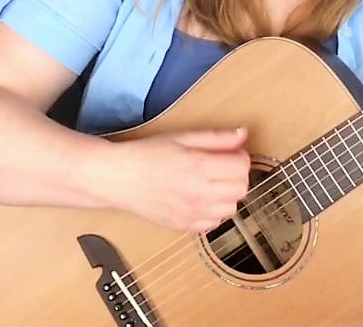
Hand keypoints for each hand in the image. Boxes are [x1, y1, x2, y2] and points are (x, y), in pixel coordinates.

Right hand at [112, 128, 250, 231]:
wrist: (119, 178)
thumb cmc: (147, 154)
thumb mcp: (182, 137)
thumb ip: (216, 138)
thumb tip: (243, 135)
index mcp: (198, 166)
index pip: (242, 166)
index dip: (240, 157)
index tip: (230, 154)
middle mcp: (198, 193)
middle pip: (241, 189)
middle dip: (236, 176)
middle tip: (221, 168)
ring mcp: (191, 213)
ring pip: (232, 209)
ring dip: (227, 195)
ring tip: (210, 184)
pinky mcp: (184, 227)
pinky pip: (214, 223)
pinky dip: (214, 212)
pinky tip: (201, 199)